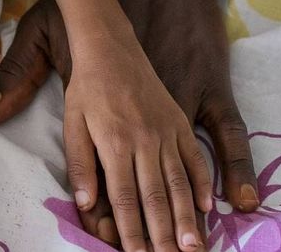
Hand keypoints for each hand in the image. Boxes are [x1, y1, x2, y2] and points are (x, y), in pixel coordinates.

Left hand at [64, 24, 211, 251]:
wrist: (110, 48)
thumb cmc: (86, 89)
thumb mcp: (72, 123)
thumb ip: (79, 163)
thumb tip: (85, 204)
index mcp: (114, 143)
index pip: (125, 198)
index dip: (132, 231)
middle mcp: (144, 141)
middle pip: (157, 197)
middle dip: (164, 236)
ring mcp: (166, 131)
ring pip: (179, 183)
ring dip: (187, 219)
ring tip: (195, 247)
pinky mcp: (179, 122)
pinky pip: (195, 158)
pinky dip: (203, 184)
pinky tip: (208, 207)